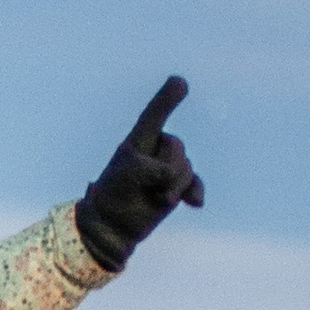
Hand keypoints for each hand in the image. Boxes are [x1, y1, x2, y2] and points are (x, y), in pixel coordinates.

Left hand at [74, 78, 203, 271]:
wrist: (113, 226)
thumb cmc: (114, 195)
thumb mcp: (129, 173)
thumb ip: (154, 167)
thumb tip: (174, 178)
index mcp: (139, 141)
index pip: (154, 116)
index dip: (167, 99)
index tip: (180, 82)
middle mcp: (155, 150)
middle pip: (176, 147)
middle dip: (167, 168)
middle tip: (147, 187)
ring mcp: (168, 169)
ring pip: (186, 167)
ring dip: (174, 186)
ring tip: (156, 198)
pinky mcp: (177, 187)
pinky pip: (196, 183)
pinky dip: (195, 192)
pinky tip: (195, 204)